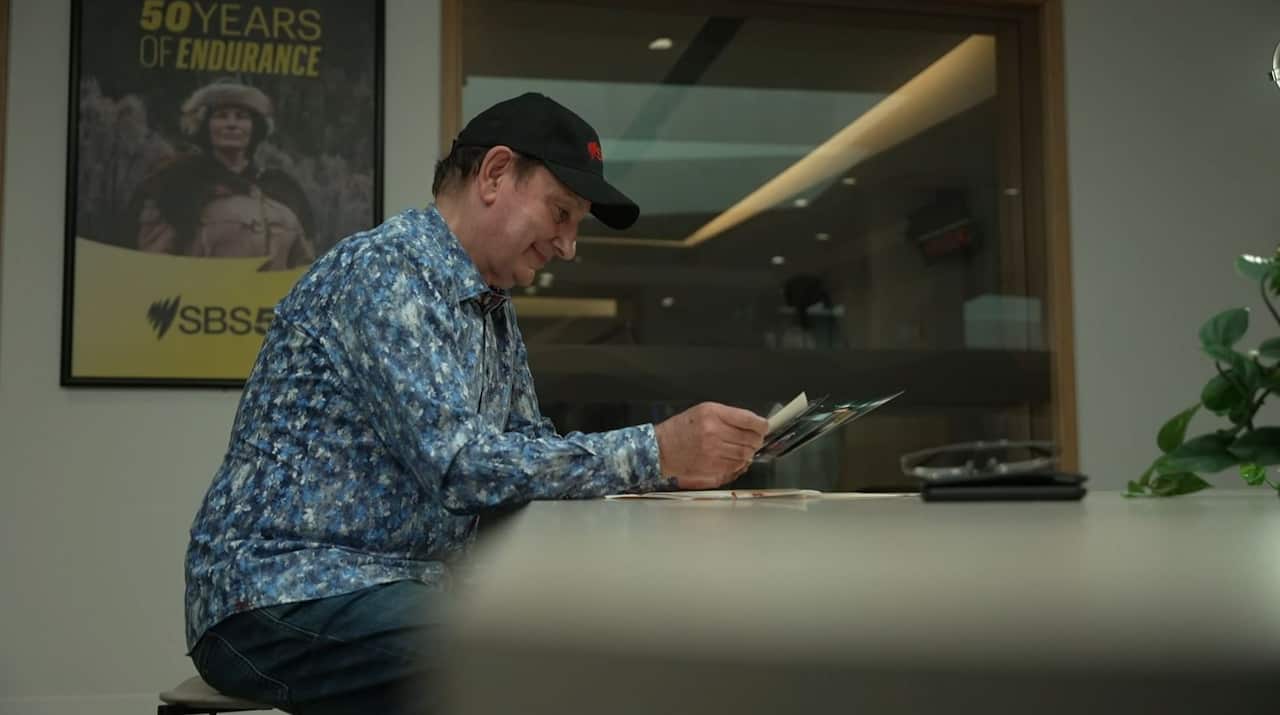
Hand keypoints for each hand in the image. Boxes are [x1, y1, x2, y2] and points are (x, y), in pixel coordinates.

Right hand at [654, 403, 768, 489]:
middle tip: (755, 439)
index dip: (761, 425)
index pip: (748, 419)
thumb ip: (727, 416)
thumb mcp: (702, 411)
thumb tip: (752, 424)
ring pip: (745, 454)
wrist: (661, 448)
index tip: (764, 426)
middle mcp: (713, 431)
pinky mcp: (712, 466)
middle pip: (750, 438)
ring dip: (748, 452)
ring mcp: (713, 451)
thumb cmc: (681, 428)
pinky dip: (739, 462)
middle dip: (756, 439)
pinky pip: (735, 465)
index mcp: (712, 413)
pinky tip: (733, 457)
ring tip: (744, 448)